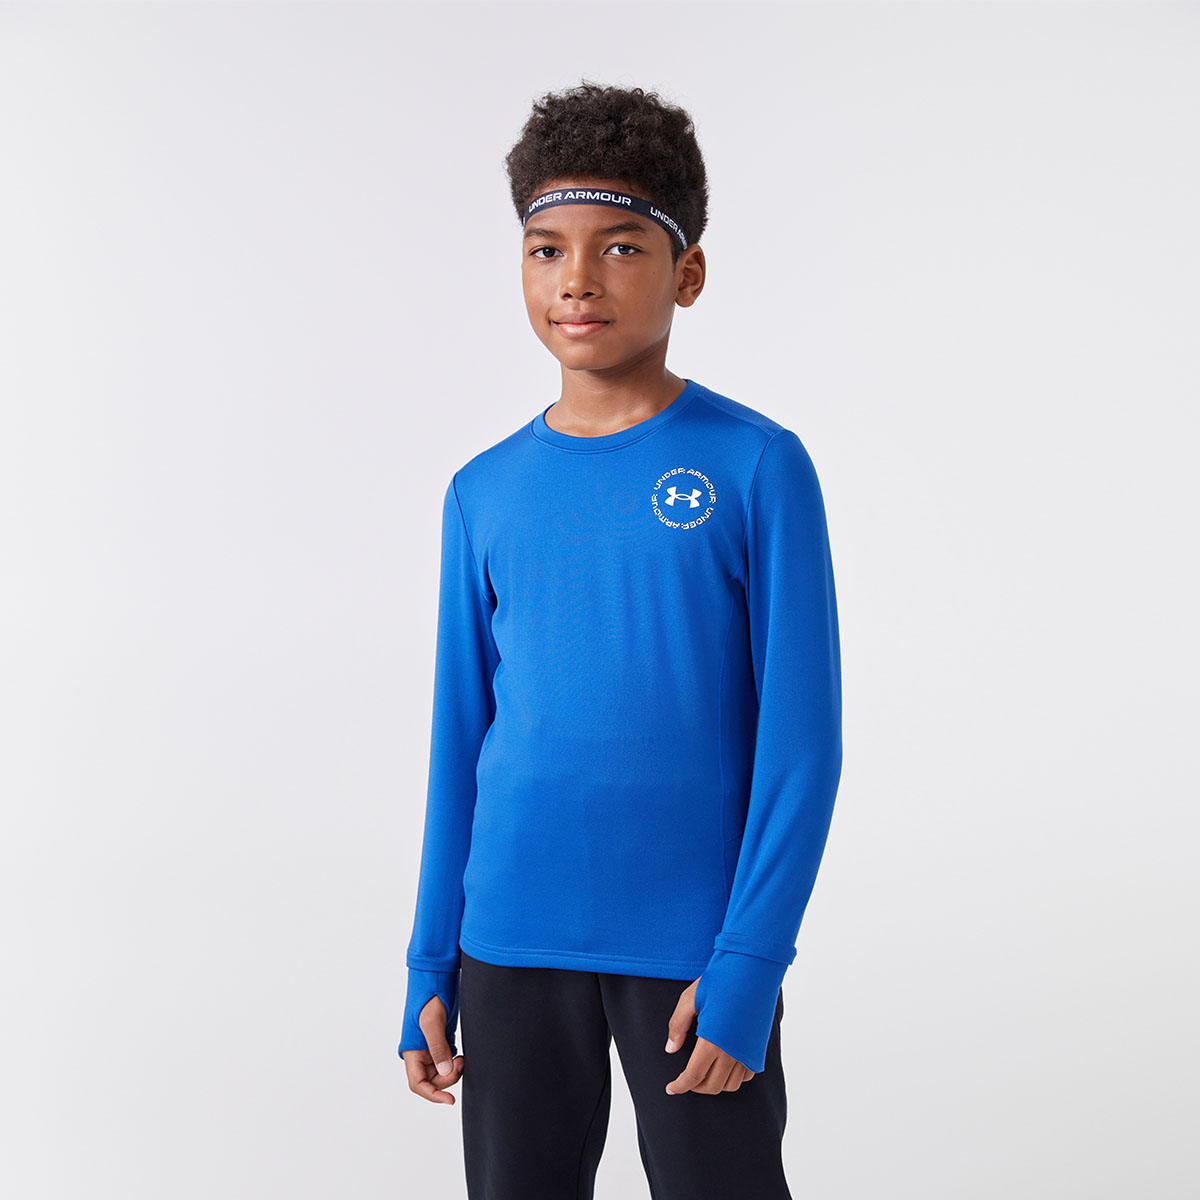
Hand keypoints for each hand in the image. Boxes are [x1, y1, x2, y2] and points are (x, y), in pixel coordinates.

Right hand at [401, 994, 464, 1104]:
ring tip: (462, 1059)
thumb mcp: (433, 1022)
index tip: (449, 1100)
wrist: (436, 978)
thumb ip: (438, 1047)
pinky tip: (461, 1056)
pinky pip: (447, 1061)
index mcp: (412, 1051)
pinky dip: (454, 1063)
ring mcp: (431, 1048)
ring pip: (440, 1072)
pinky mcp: (442, 1041)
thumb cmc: (430, 996)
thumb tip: (444, 1072)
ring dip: (452, 1071)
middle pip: (432, 1080)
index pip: (418, 1083)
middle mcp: (420, 1053)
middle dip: (447, 1079)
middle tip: (460, 1064)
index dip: (432, 1094)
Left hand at [663, 977, 755, 1094]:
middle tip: (684, 1080)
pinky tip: (724, 1066)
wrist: (754, 967)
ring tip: (703, 1073)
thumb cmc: (721, 979)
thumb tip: (670, 1049)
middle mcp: (732, 1052)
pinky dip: (734, 1078)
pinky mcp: (758, 1047)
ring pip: (730, 1085)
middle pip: (712, 1086)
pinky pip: (746, 1075)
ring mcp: (748, 1052)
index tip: (671, 1089)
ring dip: (715, 1085)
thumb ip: (678, 1026)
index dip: (680, 1086)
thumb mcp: (690, 998)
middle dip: (695, 1088)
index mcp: (712, 1042)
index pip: (693, 1077)